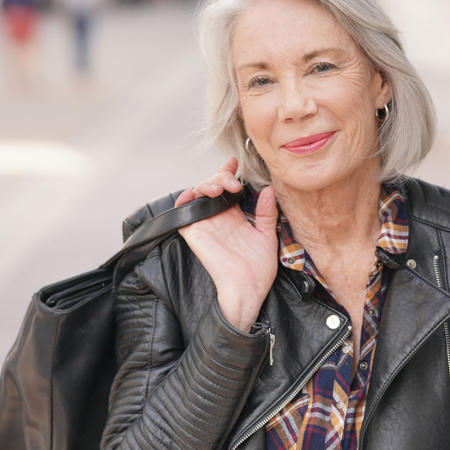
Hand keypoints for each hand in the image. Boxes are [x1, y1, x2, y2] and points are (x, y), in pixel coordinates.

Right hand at [176, 159, 278, 331]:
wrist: (249, 287)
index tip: (234, 162)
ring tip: (220, 188)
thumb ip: (267, 212)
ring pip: (197, 193)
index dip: (228, 172)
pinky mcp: (194, 232)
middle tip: (234, 184)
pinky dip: (184, 199)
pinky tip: (194, 193)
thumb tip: (268, 189)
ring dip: (206, 183)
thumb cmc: (259, 268)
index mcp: (234, 215)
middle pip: (212, 185)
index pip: (227, 187)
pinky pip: (181, 212)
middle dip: (221, 176)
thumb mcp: (268, 235)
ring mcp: (205, 224)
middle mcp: (218, 217)